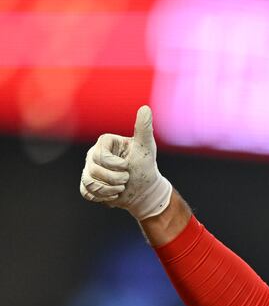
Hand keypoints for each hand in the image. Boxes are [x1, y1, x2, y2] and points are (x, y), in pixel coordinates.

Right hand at [80, 105, 172, 219]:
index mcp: (104, 142)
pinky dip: (102, 197)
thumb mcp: (146, 147)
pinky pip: (86, 192)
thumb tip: (145, 108)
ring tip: (122, 187)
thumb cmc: (146, 166)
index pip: (100, 155)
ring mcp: (89, 169)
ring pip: (89, 182)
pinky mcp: (88, 184)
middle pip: (93, 169)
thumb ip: (144, 128)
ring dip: (109, 189)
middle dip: (114, 178)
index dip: (114, 165)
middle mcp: (93, 154)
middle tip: (127, 178)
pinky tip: (113, 195)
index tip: (127, 166)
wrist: (144, 190)